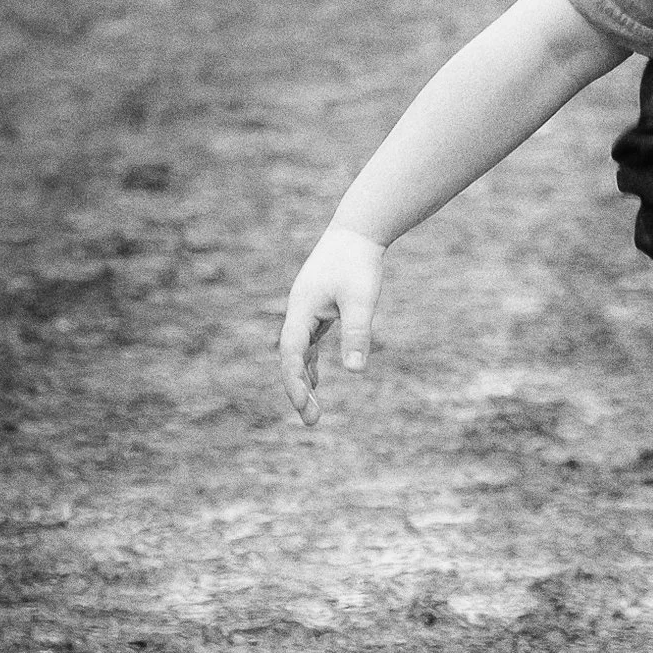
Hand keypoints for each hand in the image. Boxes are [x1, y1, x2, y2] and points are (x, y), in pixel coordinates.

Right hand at [278, 228, 385, 425]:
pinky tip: (315, 381)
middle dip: (298, 389)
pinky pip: (308, 343)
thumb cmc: (360, 263)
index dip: (295, 383)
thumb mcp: (361, 300)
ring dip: (303, 380)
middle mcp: (298, 312)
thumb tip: (356, 371)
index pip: (292, 355)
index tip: (304, 408)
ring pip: (298, 353)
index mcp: (300, 310)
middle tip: (312, 421)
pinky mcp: (317, 308)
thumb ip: (357, 334)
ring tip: (311, 411)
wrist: (359, 231)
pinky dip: (310, 364)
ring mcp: (305, 310)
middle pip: (291, 359)